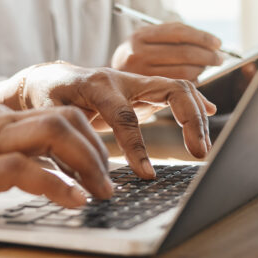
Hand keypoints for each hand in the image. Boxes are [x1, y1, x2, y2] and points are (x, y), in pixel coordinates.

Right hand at [0, 104, 115, 207]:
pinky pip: (27, 169)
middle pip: (66, 118)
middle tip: (108, 182)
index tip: (99, 163)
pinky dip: (57, 185)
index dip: (86, 138)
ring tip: (99, 191)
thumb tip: (10, 164)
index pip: (55, 114)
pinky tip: (72, 201)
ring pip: (55, 133)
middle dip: (96, 150)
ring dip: (86, 163)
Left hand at [22, 63, 216, 177]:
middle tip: (199, 154)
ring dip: (196, 116)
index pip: (124, 116)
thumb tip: (83, 180)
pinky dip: (194, 102)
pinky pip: (176, 90)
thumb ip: (65, 143)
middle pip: (169, 89)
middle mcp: (122, 79)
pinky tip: (210, 114)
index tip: (147, 175)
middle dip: (188, 120)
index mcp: (96, 86)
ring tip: (202, 148)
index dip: (137, 147)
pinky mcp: (143, 88)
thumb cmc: (46, 99)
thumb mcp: (48, 117)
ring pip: (178, 87)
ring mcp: (136, 81)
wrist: (48, 77)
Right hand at [111, 22, 224, 79]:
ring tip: (206, 67)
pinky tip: (194, 77)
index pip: (178, 32)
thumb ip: (176, 41)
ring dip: (201, 69)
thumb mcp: (149, 44)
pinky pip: (178, 85)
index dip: (202, 37)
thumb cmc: (139, 60)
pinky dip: (192, 81)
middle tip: (218, 58)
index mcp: (141, 35)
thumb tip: (215, 45)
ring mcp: (140, 73)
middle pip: (183, 52)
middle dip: (207, 55)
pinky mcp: (146, 90)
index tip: (217, 42)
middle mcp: (137, 52)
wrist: (108, 84)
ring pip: (183, 70)